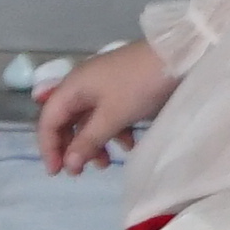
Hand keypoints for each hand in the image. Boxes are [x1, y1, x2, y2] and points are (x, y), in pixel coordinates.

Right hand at [36, 41, 175, 174]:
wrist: (181, 57)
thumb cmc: (140, 85)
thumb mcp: (113, 116)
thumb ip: (88, 141)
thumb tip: (68, 164)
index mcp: (72, 87)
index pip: (48, 120)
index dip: (49, 148)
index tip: (56, 172)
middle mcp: (83, 85)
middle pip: (67, 121)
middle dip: (72, 148)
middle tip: (80, 172)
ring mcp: (104, 86)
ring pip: (89, 121)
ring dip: (94, 143)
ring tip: (107, 164)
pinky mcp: (123, 90)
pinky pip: (110, 115)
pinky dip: (115, 132)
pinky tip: (130, 145)